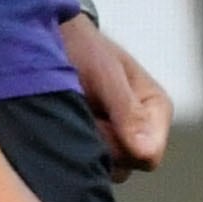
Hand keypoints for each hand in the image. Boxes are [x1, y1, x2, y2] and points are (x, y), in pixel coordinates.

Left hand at [63, 12, 171, 180]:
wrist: (47, 34)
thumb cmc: (81, 47)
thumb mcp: (105, 74)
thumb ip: (128, 112)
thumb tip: (148, 155)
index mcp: (156, 109)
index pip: (148, 156)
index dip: (120, 147)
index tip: (97, 118)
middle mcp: (140, 129)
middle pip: (124, 166)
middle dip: (97, 143)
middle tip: (77, 109)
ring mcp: (114, 139)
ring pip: (101, 168)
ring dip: (79, 144)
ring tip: (67, 111)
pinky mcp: (89, 145)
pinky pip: (82, 164)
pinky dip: (67, 147)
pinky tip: (60, 121)